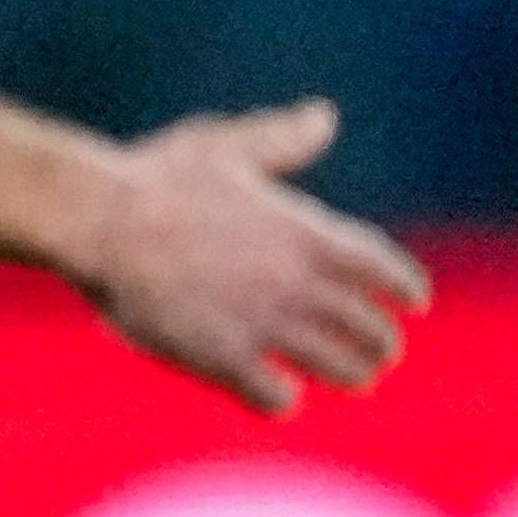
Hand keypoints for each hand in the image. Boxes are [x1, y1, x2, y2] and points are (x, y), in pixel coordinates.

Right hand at [75, 98, 430, 413]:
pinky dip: (282, 400)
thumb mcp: (225, 145)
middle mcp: (296, 284)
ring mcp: (261, 325)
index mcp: (305, 233)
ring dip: (350, 373)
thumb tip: (324, 116)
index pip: (379, 267)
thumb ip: (281, 138)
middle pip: (364, 323)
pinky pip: (269, 394)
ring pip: (331, 364)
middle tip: (386, 351)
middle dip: (381, 339)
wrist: (99, 221)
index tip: (418, 301)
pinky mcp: (220, 357)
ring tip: (357, 380)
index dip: (404, 286)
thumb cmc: (156, 176)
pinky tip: (282, 399)